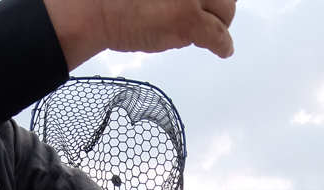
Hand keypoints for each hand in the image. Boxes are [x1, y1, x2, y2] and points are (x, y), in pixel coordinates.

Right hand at [45, 0, 235, 68]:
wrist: (97, 9)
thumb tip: (190, 2)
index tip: (206, 3)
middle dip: (220, 6)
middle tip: (212, 15)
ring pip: (226, 11)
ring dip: (221, 23)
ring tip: (213, 31)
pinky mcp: (189, 20)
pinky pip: (219, 36)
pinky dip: (223, 45)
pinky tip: (224, 50)